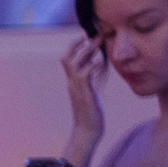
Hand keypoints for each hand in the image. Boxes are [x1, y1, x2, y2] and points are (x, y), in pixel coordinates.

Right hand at [60, 34, 106, 150]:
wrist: (87, 130)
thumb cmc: (92, 113)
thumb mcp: (91, 91)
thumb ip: (92, 78)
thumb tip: (97, 63)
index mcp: (72, 82)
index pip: (68, 60)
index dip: (75, 47)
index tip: (87, 38)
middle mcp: (71, 83)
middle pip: (66, 59)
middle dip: (76, 45)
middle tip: (91, 36)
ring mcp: (76, 88)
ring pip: (73, 64)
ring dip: (85, 52)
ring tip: (97, 44)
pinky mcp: (84, 93)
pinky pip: (85, 74)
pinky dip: (92, 65)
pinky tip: (101, 63)